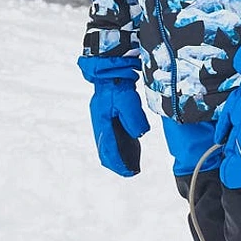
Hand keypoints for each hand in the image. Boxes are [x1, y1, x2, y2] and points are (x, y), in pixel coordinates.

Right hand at [78, 55, 150, 176]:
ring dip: (118, 155)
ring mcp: (102, 120)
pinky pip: (112, 136)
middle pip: (105, 150)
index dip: (118, 162)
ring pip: (108, 144)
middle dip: (116, 163)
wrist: (110, 69)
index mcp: (102, 122)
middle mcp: (100, 123)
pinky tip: (131, 149)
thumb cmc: (119, 84)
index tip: (129, 172)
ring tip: (131, 165)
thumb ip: (134, 119)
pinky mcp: (107, 116)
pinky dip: (120, 145)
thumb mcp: (128, 101)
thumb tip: (139, 134)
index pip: (109, 148)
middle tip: (130, 172)